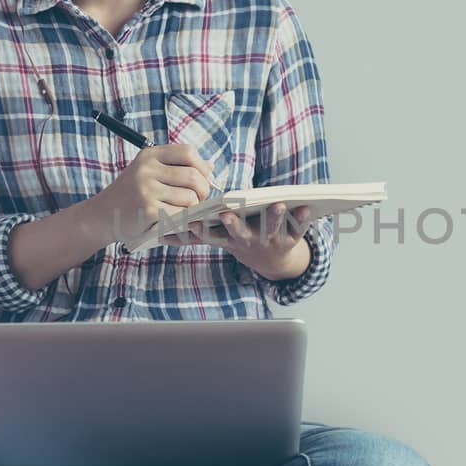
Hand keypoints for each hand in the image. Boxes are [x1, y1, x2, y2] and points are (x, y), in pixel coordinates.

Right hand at [91, 142, 214, 246]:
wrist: (101, 216)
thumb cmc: (130, 195)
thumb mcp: (149, 172)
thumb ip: (177, 167)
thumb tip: (211, 166)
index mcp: (150, 155)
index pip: (188, 152)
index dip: (202, 167)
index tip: (202, 180)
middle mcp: (147, 169)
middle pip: (194, 176)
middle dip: (204, 191)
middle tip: (198, 201)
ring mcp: (146, 189)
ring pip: (190, 197)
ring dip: (193, 208)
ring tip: (184, 211)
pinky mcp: (148, 210)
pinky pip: (180, 214)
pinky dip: (183, 219)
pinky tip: (174, 220)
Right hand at [161, 202, 312, 277]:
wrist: (273, 261)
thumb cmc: (240, 239)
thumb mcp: (216, 239)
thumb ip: (190, 236)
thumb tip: (159, 234)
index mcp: (228, 239)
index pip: (211, 234)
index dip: (200, 229)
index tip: (190, 221)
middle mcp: (247, 241)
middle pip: (240, 231)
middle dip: (233, 223)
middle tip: (228, 213)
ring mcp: (268, 241)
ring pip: (271, 229)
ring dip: (274, 217)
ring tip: (278, 204)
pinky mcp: (290, 239)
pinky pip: (298, 229)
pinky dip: (302, 219)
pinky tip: (306, 207)